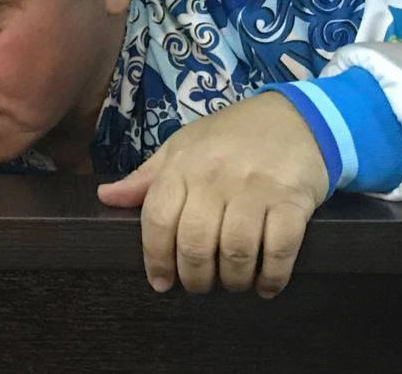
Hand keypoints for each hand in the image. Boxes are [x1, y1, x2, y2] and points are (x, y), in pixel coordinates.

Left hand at [98, 93, 328, 298]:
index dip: (156, 258)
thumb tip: (106, 197)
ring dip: (233, 280)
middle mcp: (215, 176)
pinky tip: (265, 285)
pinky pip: (279, 249)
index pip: (157, 219)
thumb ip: (146, 178)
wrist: (296, 116)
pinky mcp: (292, 199)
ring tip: (233, 283)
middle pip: (195, 243)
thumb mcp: (182, 147)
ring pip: (236, 252)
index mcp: (182, 165)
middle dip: (195, 277)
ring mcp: (255, 188)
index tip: (161, 282)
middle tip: (200, 285)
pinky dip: (271, 276)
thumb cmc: (231, 136)